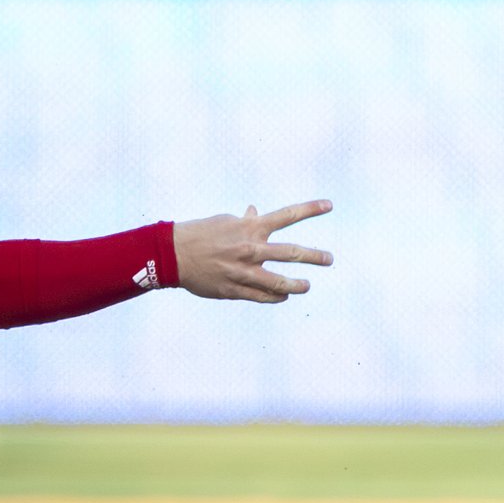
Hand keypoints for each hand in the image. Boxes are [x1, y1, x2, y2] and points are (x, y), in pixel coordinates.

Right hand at [174, 200, 333, 302]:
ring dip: (297, 285)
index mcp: (250, 228)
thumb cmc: (200, 234)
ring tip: (307, 285)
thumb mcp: (224, 222)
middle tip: (329, 258)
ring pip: (279, 282)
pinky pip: (262, 297)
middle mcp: (251, 250)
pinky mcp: (234, 290)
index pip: (287, 216)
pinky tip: (284, 297)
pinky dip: (275, 297)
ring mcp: (244, 272)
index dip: (310, 209)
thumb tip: (256, 211)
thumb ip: (244, 221)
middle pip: (291, 253)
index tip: (329, 205)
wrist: (173, 255)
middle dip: (314, 256)